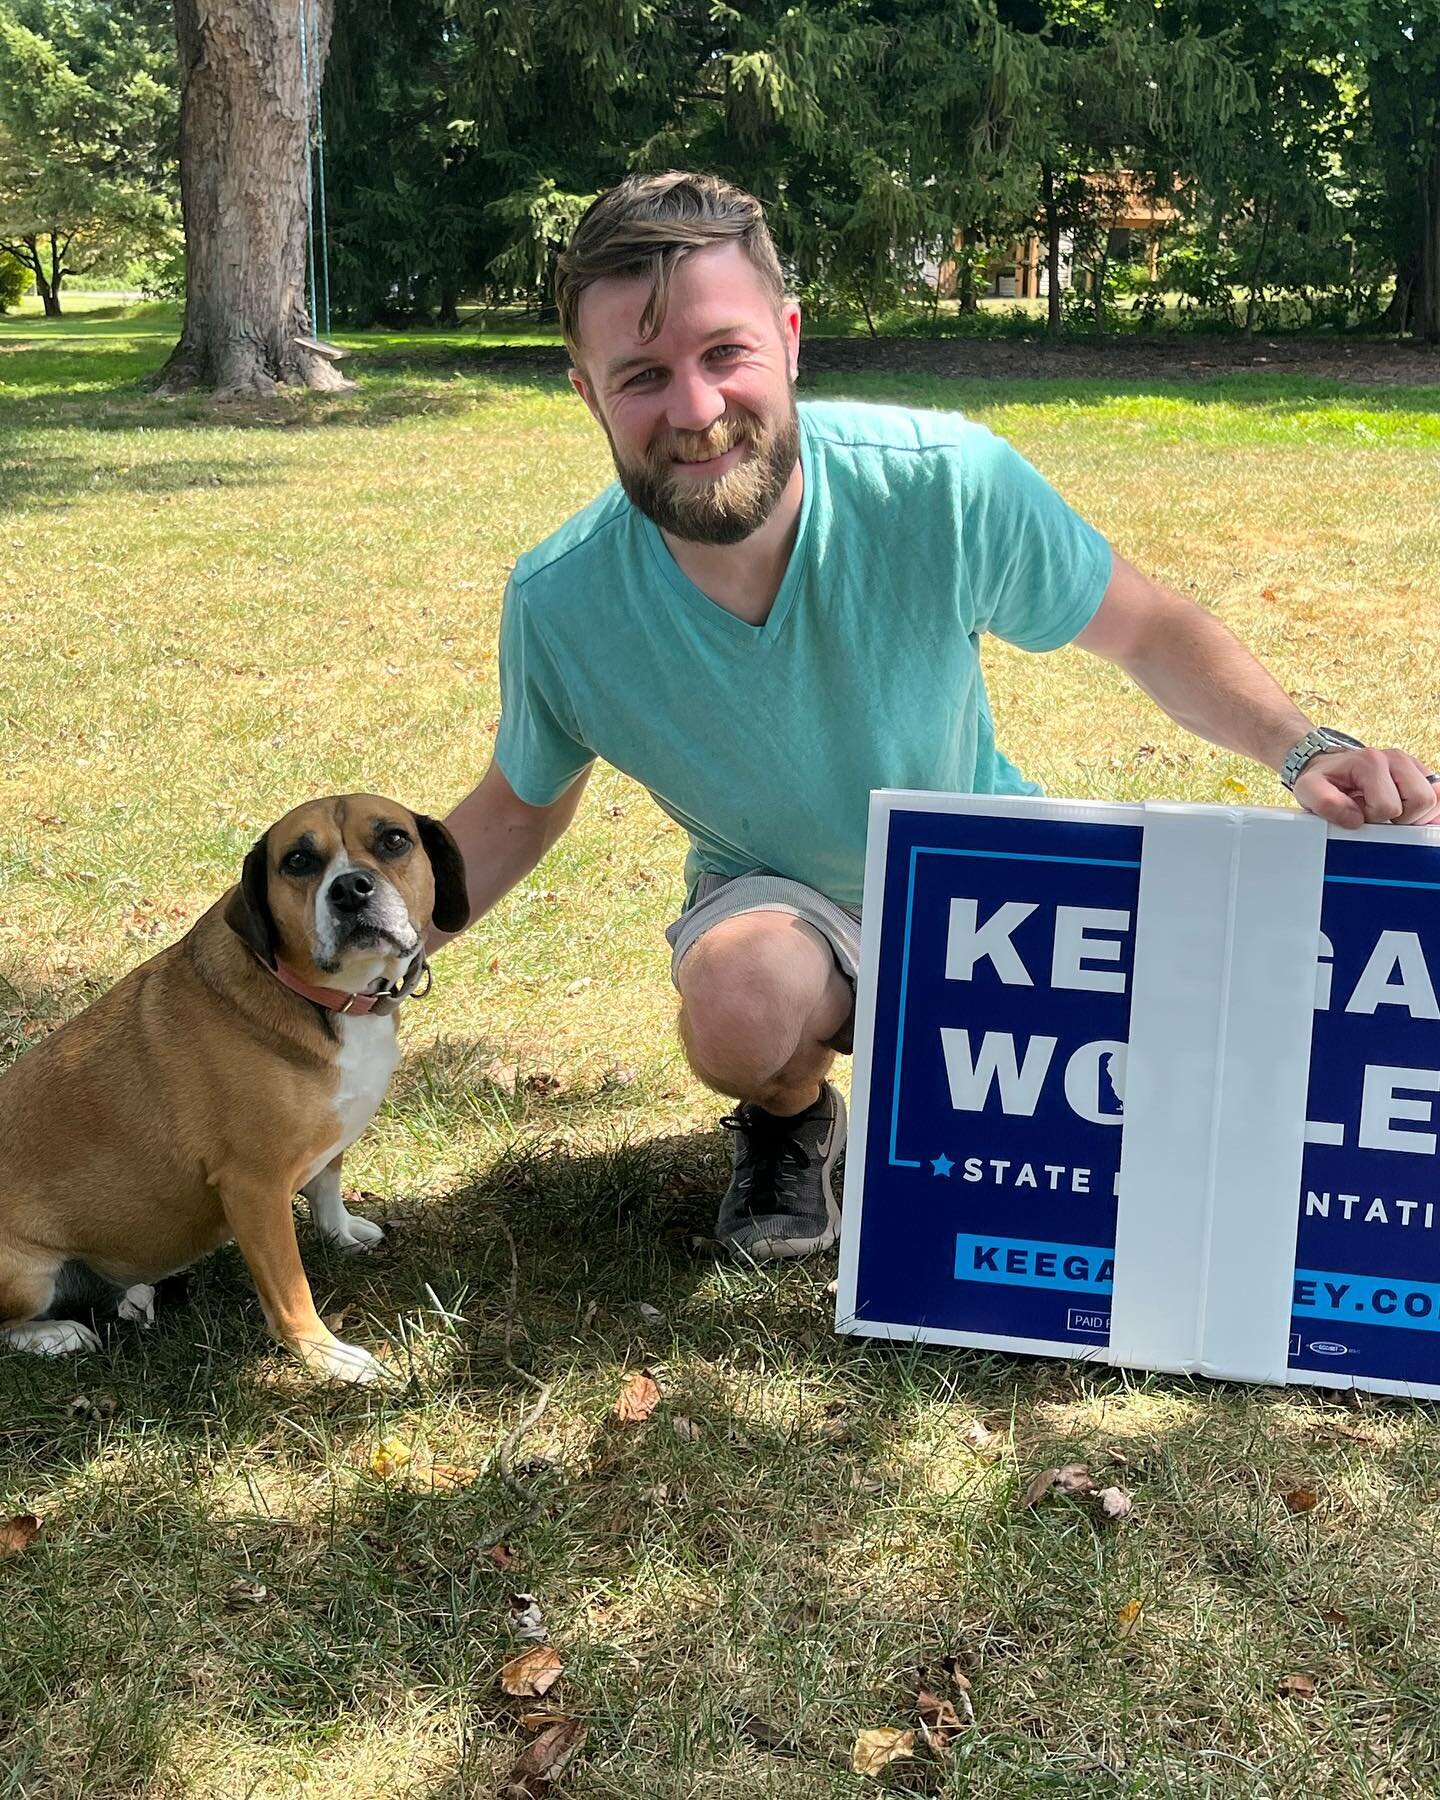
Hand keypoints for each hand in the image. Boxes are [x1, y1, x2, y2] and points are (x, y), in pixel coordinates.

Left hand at [1292, 747, 1439, 828]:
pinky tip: (1406, 812)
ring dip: (1413, 815)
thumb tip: (1356, 819)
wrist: (1328, 765)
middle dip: (1399, 818)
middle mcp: (1396, 758)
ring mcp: (1411, 764)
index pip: (1389, 806)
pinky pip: (1438, 796)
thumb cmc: (1323, 779)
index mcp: (1371, 762)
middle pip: (1421, 800)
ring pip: (1434, 799)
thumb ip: (1325, 804)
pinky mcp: (1420, 773)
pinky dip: (1425, 810)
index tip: (1358, 812)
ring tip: (1389, 811)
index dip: (1373, 818)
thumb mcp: (1309, 790)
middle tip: (1377, 814)